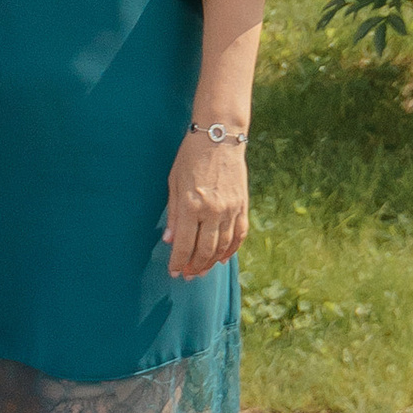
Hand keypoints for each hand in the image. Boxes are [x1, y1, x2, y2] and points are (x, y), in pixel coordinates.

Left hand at [165, 129, 249, 282]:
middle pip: (204, 250)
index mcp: (191, 205)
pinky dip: (231, 250)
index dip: (178, 262)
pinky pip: (239, 235)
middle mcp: (212, 211)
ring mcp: (230, 209)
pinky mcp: (242, 206)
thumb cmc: (190, 156)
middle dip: (194, 267)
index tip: (174, 272)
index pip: (184, 244)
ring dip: (211, 262)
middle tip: (188, 275)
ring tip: (202, 270)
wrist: (219, 136)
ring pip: (222, 247)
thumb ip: (173, 213)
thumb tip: (170, 240)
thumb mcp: (174, 182)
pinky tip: (223, 258)